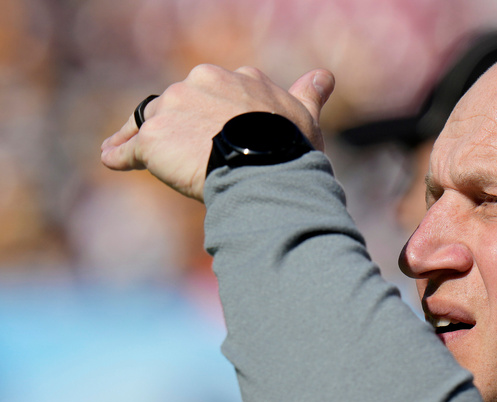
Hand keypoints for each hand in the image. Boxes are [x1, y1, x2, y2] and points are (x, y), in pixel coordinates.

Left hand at [100, 66, 335, 201]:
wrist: (268, 171)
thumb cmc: (291, 148)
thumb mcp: (304, 117)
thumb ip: (308, 94)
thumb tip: (325, 76)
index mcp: (235, 78)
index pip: (211, 88)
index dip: (209, 110)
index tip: (210, 127)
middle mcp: (200, 82)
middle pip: (177, 102)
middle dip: (176, 124)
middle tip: (181, 151)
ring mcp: (173, 109)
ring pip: (150, 122)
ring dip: (145, 138)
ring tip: (135, 158)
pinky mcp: (153, 140)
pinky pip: (128, 149)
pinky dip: (119, 155)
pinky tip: (112, 161)